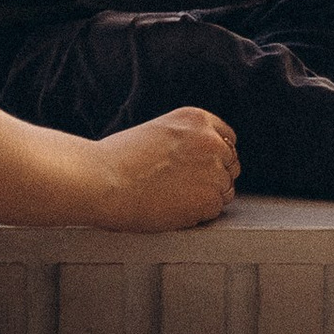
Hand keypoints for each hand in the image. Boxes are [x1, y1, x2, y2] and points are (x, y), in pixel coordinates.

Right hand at [89, 106, 239, 228]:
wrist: (103, 180)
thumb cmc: (118, 159)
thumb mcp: (159, 131)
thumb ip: (185, 140)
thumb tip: (196, 159)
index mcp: (198, 119)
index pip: (227, 138)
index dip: (216, 156)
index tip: (204, 168)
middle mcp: (211, 141)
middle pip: (230, 164)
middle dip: (215, 176)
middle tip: (190, 189)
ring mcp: (212, 170)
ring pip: (225, 188)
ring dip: (208, 196)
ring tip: (178, 201)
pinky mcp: (207, 200)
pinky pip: (215, 210)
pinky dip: (200, 214)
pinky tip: (176, 210)